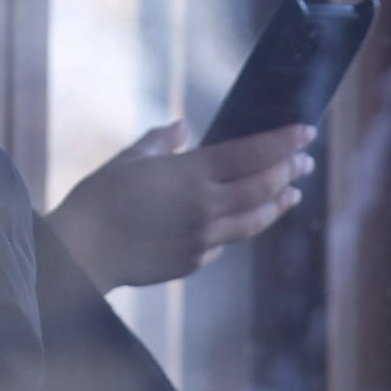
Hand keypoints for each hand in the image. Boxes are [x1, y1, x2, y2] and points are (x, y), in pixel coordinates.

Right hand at [45, 120, 312, 294]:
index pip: (251, 154)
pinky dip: (240, 226)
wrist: (84, 252)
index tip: (306, 132)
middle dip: (289, 170)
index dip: (282, 142)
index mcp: (191, 174)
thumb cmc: (100, 197)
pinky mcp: (194, 262)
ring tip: (292, 193)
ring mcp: (203, 238)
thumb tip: (183, 128)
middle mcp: (205, 207)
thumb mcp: (131, 159)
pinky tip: (244, 219)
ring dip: (277, 204)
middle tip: (306, 160)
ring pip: (254, 220)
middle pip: (261, 186)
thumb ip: (162, 142)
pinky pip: (226, 241)